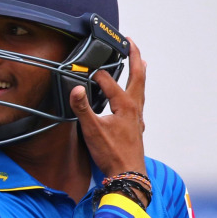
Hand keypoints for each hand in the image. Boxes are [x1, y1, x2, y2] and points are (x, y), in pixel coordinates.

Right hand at [70, 39, 145, 177]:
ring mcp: (137, 117)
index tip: (85, 72)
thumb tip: (76, 89)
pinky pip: (138, 102)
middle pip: (138, 76)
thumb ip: (82, 108)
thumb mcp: (92, 130)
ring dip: (139, 73)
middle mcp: (135, 107)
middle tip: (130, 43)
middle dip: (134, 57)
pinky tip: (133, 97)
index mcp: (125, 104)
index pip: (109, 82)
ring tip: (139, 62)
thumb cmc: (112, 154)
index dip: (96, 75)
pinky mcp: (136, 126)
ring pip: (140, 88)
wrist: (128, 174)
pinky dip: (136, 92)